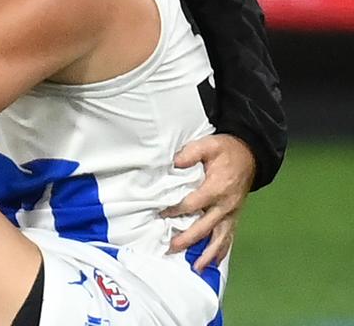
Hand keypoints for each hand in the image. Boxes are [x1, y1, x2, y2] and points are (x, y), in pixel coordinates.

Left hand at [160, 134, 254, 270]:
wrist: (250, 154)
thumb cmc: (226, 150)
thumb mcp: (208, 144)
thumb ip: (190, 153)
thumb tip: (174, 163)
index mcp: (218, 188)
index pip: (193, 203)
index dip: (176, 210)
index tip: (161, 214)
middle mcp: (226, 205)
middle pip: (206, 226)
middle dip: (189, 239)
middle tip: (171, 248)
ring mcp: (232, 213)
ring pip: (221, 238)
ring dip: (209, 254)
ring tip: (197, 267)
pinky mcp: (234, 217)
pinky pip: (228, 237)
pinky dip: (221, 251)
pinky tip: (212, 263)